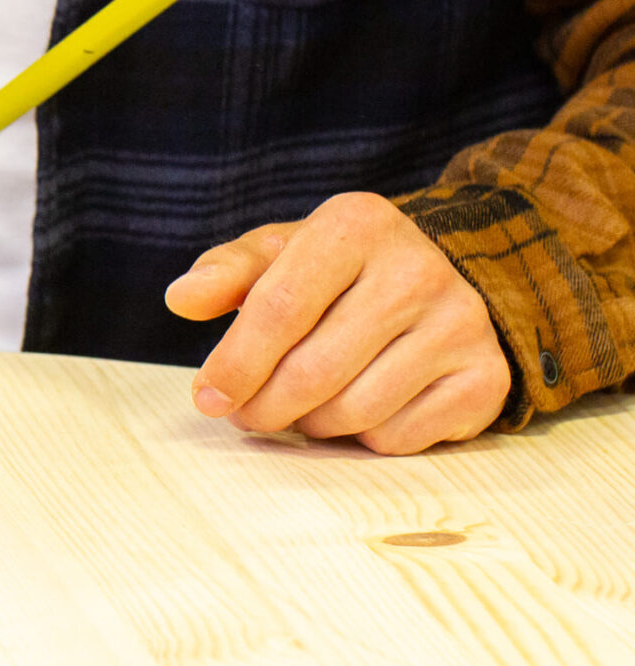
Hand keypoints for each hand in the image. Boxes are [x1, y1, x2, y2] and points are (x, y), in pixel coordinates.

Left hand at [166, 192, 510, 454]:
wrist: (443, 282)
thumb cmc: (338, 275)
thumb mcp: (281, 255)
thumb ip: (227, 274)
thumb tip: (181, 298)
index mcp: (357, 226)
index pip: (279, 309)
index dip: (235, 365)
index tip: (209, 397)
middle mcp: (418, 270)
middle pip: (312, 372)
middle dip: (264, 407)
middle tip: (247, 412)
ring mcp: (460, 325)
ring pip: (351, 412)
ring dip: (310, 423)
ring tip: (305, 402)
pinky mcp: (484, 377)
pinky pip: (394, 439)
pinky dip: (362, 438)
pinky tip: (363, 406)